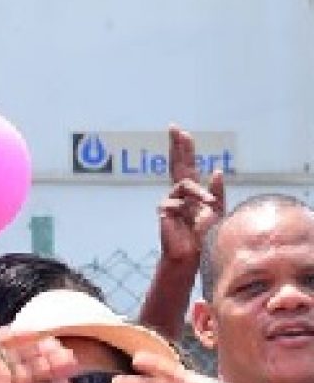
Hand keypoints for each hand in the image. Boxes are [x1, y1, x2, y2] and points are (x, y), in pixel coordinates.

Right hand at [158, 125, 224, 264]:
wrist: (192, 255)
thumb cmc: (203, 236)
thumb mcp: (216, 212)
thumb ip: (216, 192)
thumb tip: (216, 170)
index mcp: (192, 192)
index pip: (186, 166)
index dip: (184, 149)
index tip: (180, 131)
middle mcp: (179, 193)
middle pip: (177, 164)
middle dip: (177, 146)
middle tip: (173, 127)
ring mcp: (170, 201)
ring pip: (185, 184)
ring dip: (200, 193)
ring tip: (210, 206)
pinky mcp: (165, 210)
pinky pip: (178, 200)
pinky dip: (191, 206)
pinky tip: (196, 217)